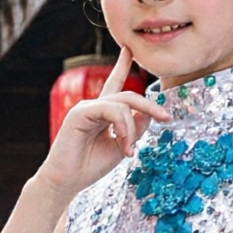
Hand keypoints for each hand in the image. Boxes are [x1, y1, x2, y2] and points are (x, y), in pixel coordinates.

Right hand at [36, 46, 168, 199]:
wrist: (65, 183)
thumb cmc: (89, 167)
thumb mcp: (122, 146)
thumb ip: (136, 127)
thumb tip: (150, 113)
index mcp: (102, 113)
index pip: (114, 84)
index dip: (122, 66)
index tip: (128, 49)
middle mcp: (94, 106)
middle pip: (129, 96)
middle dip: (150, 106)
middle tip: (166, 118)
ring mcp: (86, 108)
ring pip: (124, 103)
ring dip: (132, 127)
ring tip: (129, 150)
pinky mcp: (80, 113)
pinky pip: (112, 110)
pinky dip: (123, 126)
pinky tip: (122, 143)